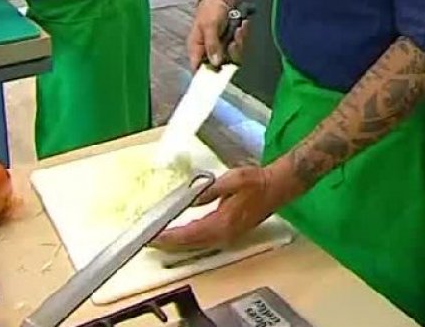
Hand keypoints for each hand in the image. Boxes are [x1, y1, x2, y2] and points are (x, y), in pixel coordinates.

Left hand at [151, 165, 293, 250]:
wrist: (276, 187)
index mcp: (222, 223)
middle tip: (149, 240)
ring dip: (177, 244)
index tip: (153, 236)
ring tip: (160, 240)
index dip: (169, 237)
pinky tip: (181, 235)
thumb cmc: (256, 182)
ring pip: (195, 245)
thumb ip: (208, 191)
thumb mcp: (230, 180)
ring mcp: (227, 236)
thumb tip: (190, 199)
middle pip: (190, 244)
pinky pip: (203, 241)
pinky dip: (188, 240)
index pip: (189, 234)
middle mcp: (223, 234)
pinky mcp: (229, 233)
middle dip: (168, 243)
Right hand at [187, 0, 248, 69]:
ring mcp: (221, 48)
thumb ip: (212, 45)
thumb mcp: (209, 26)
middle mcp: (209, 51)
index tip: (220, 71)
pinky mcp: (231, 44)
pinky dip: (242, 37)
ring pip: (233, 57)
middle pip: (220, 66)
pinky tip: (241, 27)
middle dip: (230, 53)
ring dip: (238, 43)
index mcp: (197, 48)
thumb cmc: (211, 9)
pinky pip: (239, 48)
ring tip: (238, 29)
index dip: (208, 74)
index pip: (198, 68)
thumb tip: (215, 63)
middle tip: (233, 42)